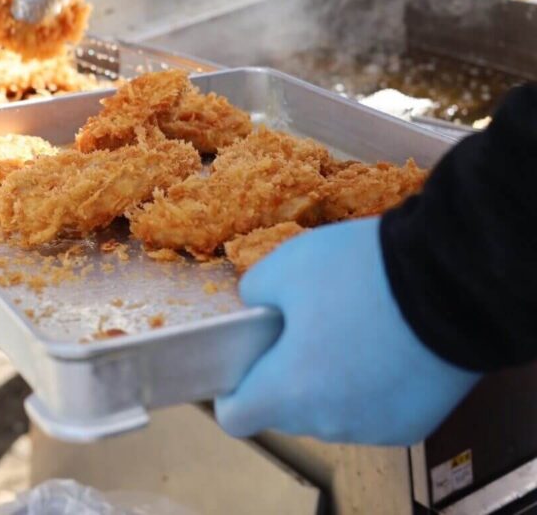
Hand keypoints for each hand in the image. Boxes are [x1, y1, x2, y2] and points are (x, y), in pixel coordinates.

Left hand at [215, 218, 480, 444]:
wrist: (457, 283)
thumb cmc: (364, 274)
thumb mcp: (286, 264)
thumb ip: (254, 292)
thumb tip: (256, 306)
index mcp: (289, 391)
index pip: (237, 417)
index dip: (234, 388)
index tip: (246, 360)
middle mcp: (328, 422)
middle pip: (286, 411)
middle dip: (285, 374)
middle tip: (303, 327)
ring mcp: (374, 428)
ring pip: (331, 411)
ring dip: (330, 382)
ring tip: (350, 329)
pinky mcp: (412, 424)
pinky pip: (373, 410)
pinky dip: (371, 387)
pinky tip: (385, 345)